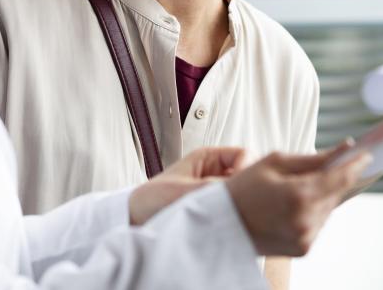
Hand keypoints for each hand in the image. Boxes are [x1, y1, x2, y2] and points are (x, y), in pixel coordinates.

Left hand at [129, 146, 245, 224]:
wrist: (134, 222)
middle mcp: (215, 172)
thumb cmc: (152, 199)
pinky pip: (235, 210)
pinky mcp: (215, 211)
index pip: (244, 154)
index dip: (247, 169)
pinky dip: (235, 217)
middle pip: (248, 174)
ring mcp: (217, 191)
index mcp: (208, 157)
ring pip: (243, 193)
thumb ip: (213, 188)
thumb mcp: (184, 190)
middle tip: (242, 207)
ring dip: (240, 205)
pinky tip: (228, 228)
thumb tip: (240, 190)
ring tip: (232, 218)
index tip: (242, 188)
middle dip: (248, 189)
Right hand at [225, 141, 371, 256]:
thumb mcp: (275, 162)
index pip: (340, 178)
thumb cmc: (245, 186)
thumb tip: (345, 148)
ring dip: (323, 194)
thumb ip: (312, 158)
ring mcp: (306, 238)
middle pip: (337, 194)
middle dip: (337, 177)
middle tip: (335, 162)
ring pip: (328, 209)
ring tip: (301, 184)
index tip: (367, 154)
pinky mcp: (303, 249)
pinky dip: (313, 209)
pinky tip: (294, 201)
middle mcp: (307, 221)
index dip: (356, 164)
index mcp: (299, 195)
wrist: (222, 222)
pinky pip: (318, 222)